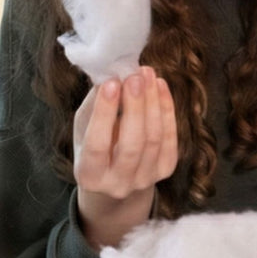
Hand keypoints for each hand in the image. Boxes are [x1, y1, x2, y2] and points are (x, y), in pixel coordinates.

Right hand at [73, 66, 177, 249]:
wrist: (117, 181)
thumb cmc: (95, 148)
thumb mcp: (84, 131)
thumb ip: (94, 106)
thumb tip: (109, 74)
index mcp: (90, 176)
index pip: (98, 144)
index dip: (105, 113)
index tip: (111, 82)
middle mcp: (118, 183)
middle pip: (132, 143)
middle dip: (136, 106)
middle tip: (135, 76)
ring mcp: (145, 178)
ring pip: (154, 137)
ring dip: (153, 101)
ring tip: (147, 74)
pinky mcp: (166, 169)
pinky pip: (170, 136)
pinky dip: (167, 108)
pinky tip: (160, 85)